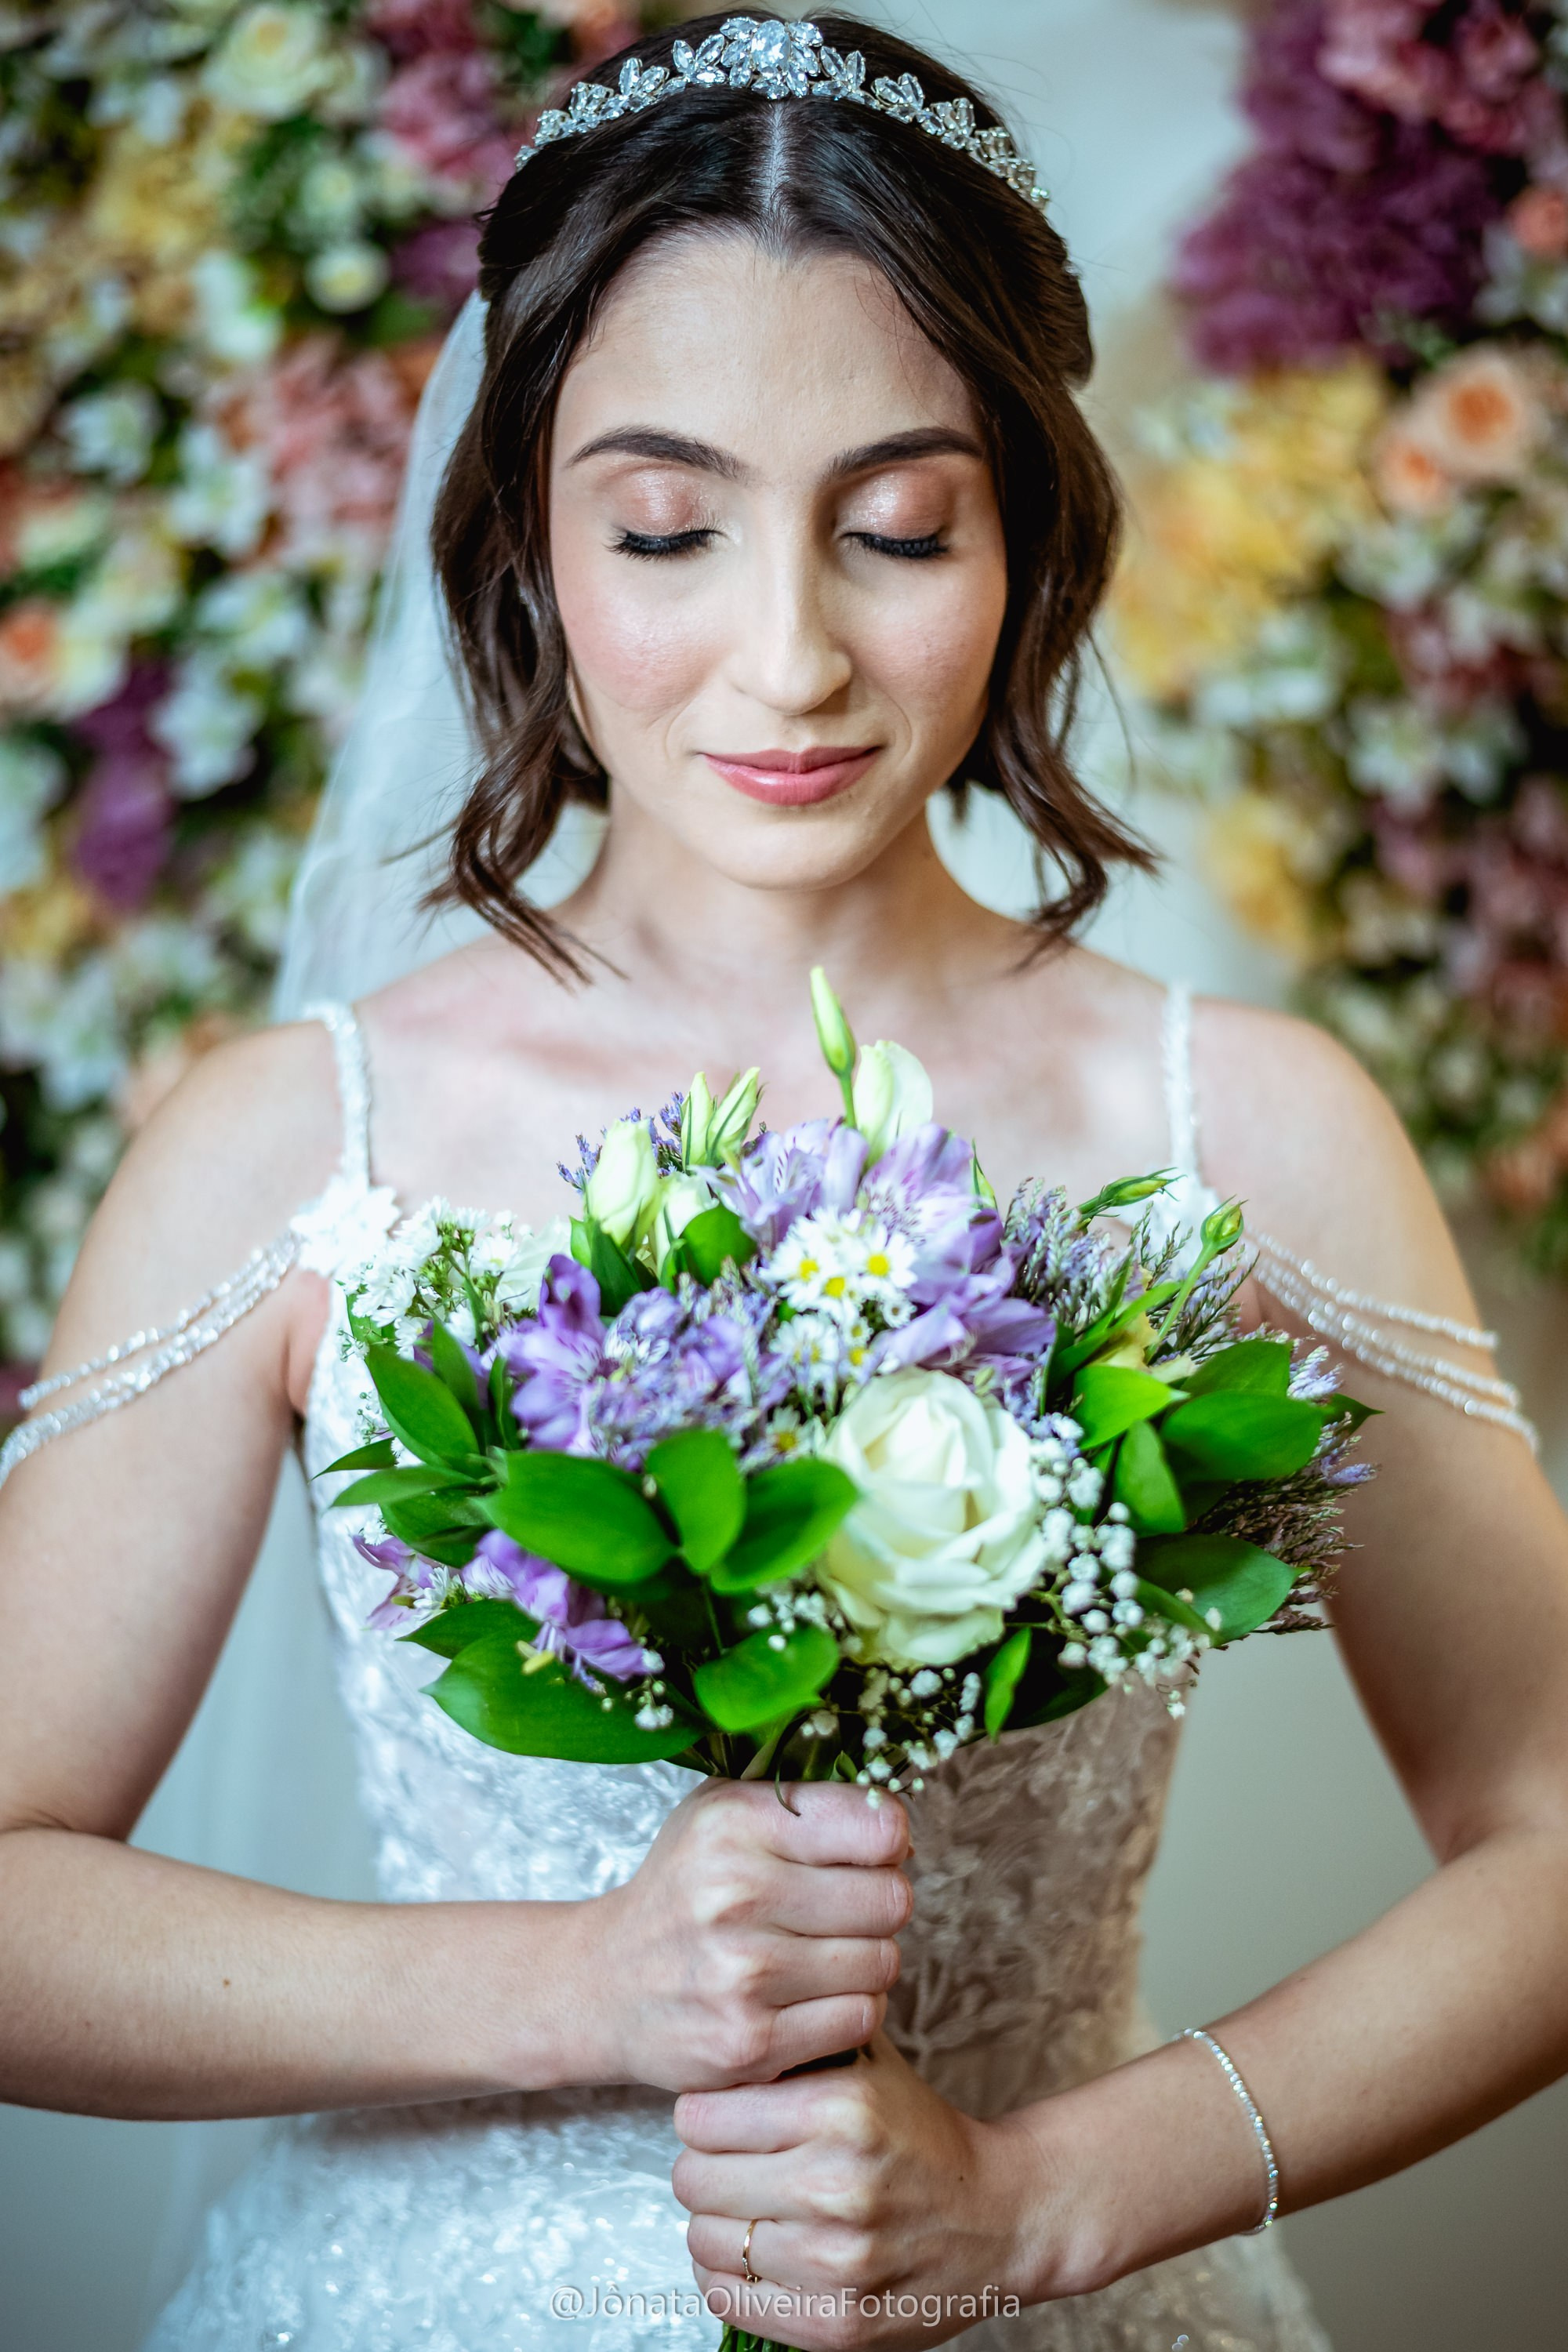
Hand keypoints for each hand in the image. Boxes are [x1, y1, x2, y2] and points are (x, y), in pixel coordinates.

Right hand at [583, 1781, 911, 2093]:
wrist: (604, 1984)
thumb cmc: (683, 1889)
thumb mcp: (725, 1813)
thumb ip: (808, 1802)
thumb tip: (901, 1831)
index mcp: (736, 1821)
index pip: (881, 1827)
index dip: (887, 1843)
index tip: (864, 1854)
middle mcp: (737, 1892)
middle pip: (891, 1899)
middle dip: (879, 1905)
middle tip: (844, 1910)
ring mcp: (744, 1974)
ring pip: (883, 1961)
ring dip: (866, 1960)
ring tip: (822, 1953)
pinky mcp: (752, 2043)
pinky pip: (860, 2019)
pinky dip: (848, 2009)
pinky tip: (811, 1996)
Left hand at [673, 2031, 1062, 2348]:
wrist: (1000, 2217)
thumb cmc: (920, 2135)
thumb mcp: (866, 2062)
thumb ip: (796, 2040)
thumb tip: (720, 2027)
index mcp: (841, 2109)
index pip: (700, 2114)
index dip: (703, 2113)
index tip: (721, 2118)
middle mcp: (836, 2186)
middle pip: (694, 2179)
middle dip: (705, 2167)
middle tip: (732, 2164)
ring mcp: (837, 2263)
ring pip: (705, 2241)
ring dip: (717, 2225)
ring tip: (749, 2210)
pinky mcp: (838, 2324)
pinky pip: (731, 2301)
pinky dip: (728, 2278)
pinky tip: (756, 2254)